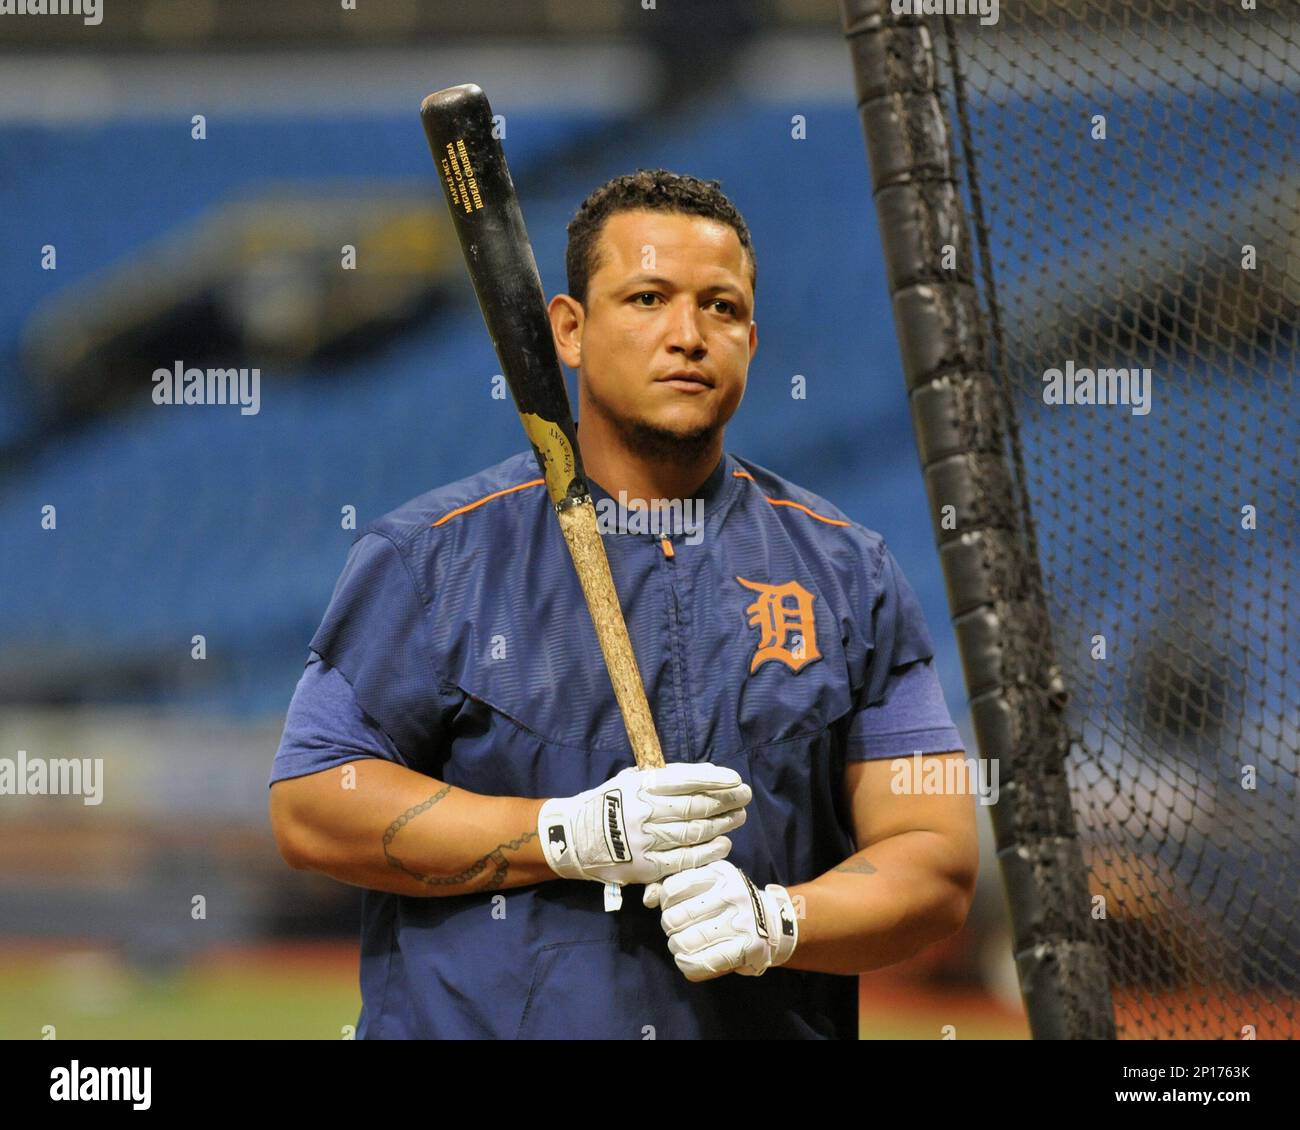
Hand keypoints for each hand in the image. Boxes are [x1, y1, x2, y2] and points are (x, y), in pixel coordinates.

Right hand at [537, 763, 749, 886]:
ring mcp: (646, 841)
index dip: (714, 780)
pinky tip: (723, 844)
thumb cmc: (606, 804)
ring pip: (694, 832)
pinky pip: (685, 860)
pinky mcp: (646, 867)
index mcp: (640, 786)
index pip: (686, 780)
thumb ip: (663, 778)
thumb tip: (705, 774)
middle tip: (744, 797)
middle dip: (726, 801)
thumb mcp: (628, 781)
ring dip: (722, 825)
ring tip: (738, 817)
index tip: (735, 779)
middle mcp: (645, 812)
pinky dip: (708, 852)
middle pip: (696, 807)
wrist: (571, 838)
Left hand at [644, 860, 798, 980]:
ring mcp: (740, 922)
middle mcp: (732, 894)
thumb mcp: (709, 883)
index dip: (665, 902)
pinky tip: (685, 961)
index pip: (673, 887)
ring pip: (687, 942)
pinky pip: (704, 962)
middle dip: (669, 927)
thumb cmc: (729, 901)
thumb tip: (649, 898)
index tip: (670, 907)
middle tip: (673, 930)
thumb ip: (678, 885)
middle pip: (677, 917)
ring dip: (676, 947)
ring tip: (679, 945)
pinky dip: (687, 965)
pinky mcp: (746, 948)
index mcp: (719, 873)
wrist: (772, 922)